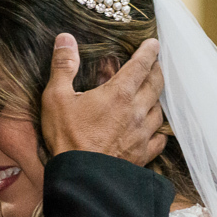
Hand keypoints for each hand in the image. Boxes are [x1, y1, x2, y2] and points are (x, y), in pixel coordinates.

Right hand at [41, 33, 166, 165]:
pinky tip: (155, 130)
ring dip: (157, 99)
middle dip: (156, 71)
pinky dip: (159, 130)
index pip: (141, 65)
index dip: (149, 51)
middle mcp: (137, 111)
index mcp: (119, 93)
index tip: (154, 43)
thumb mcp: (56, 98)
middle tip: (154, 65)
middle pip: (156, 84)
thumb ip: (63, 67)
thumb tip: (65, 38)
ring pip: (160, 110)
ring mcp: (142, 134)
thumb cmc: (67, 138)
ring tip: (152, 95)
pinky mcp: (143, 154)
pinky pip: (160, 138)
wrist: (82, 178)